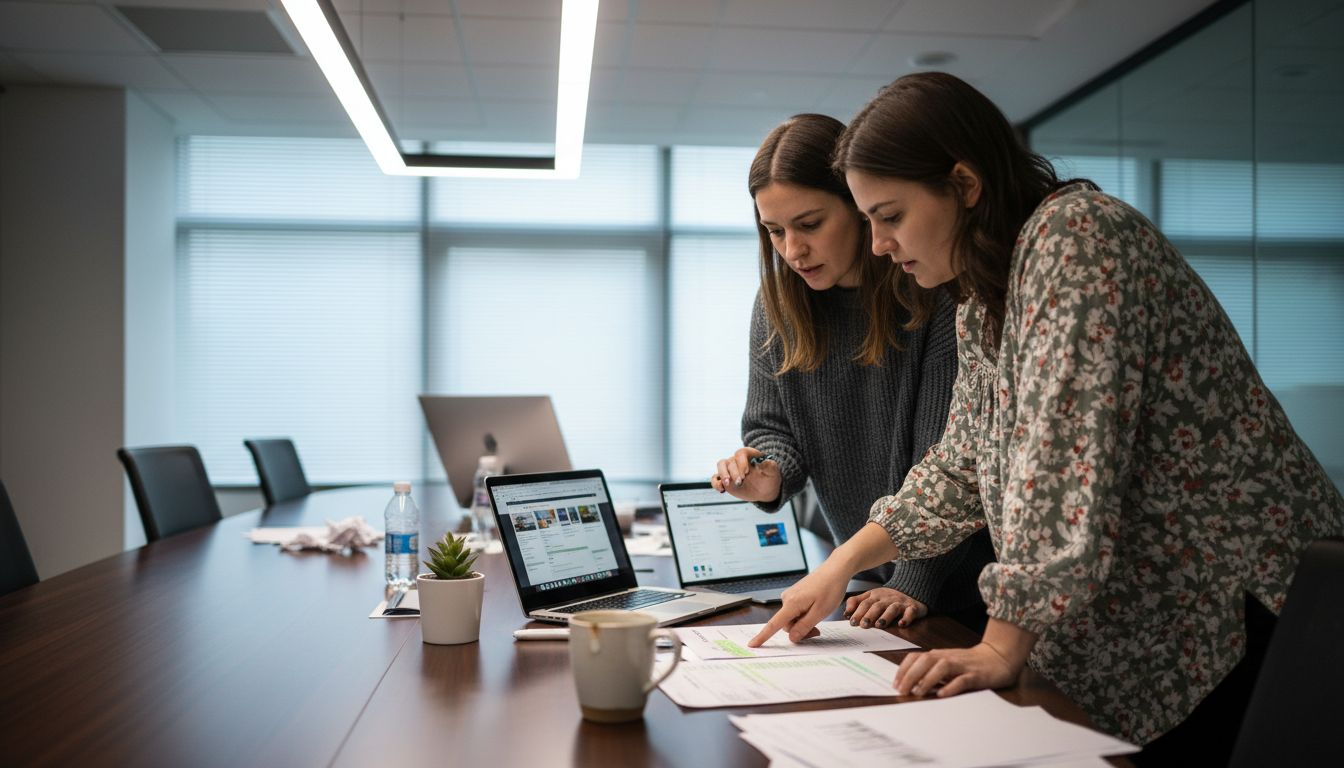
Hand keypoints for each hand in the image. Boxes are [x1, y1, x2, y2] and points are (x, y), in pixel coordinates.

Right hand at [710, 447, 780, 502]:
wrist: (764, 489)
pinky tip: (722, 490)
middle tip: (740, 482)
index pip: (741, 453)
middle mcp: (738, 460)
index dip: (741, 462)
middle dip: (733, 472)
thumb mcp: (773, 472)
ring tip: (727, 484)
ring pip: (721, 465)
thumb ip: (770, 466)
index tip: (746, 473)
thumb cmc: (769, 477)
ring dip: (722, 474)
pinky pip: (716, 478)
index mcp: (749, 454)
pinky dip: (716, 483)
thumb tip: (765, 461)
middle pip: (730, 461)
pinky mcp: (726, 479)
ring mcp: (730, 469)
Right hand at [747, 566, 846, 646]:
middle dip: (800, 631)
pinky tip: (815, 610)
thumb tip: (792, 638)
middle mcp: (787, 598)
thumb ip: (805, 626)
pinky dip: (804, 615)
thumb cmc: (830, 588)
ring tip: (819, 617)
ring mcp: (791, 595)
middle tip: (817, 631)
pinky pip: (795, 611)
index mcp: (792, 603)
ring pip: (792, 618)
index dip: (763, 636)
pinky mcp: (796, 594)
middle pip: (787, 624)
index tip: (752, 644)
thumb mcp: (820, 612)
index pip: (774, 624)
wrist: (835, 569)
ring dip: (803, 623)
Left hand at [844, 588, 927, 628]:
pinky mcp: (912, 608)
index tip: (852, 622)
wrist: (911, 590)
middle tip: (863, 625)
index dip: (858, 612)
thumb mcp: (871, 596)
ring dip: (885, 617)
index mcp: (875, 596)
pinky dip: (906, 618)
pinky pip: (910, 612)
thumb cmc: (887, 598)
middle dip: (869, 615)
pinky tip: (901, 624)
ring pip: (892, 609)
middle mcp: (887, 599)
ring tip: (879, 625)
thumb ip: (857, 602)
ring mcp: (900, 603)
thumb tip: (845, 613)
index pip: (865, 603)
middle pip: (877, 606)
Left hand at [893, 642, 1021, 697]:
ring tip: (918, 693)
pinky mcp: (976, 675)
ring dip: (928, 679)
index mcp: (939, 655)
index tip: (895, 683)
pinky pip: (962, 679)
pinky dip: (951, 686)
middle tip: (901, 690)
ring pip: (941, 668)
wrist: (998, 656)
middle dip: (910, 675)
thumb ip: (931, 671)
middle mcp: (948, 657)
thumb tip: (911, 684)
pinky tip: (942, 694)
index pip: (916, 657)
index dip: (903, 669)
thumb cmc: (969, 663)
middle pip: (925, 661)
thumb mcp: (947, 664)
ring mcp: (962, 665)